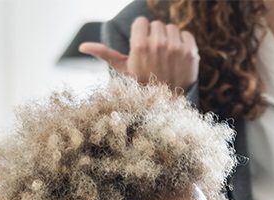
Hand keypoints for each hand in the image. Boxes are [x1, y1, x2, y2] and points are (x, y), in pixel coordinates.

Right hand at [78, 17, 198, 90]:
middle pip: (157, 24)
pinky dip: (183, 43)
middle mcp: (159, 44)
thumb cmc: (141, 86)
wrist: (166, 104)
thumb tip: (82, 46)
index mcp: (140, 45)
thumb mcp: (122, 70)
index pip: (141, 22)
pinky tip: (177, 57)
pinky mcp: (191, 53)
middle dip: (155, 36)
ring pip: (172, 28)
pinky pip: (187, 34)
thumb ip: (104, 54)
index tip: (142, 46)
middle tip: (154, 55)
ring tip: (166, 56)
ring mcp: (176, 48)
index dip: (141, 33)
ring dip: (169, 39)